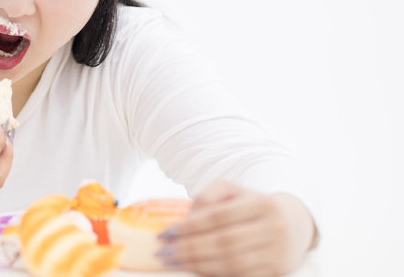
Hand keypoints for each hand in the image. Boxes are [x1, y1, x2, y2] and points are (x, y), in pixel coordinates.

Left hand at [157, 181, 316, 275]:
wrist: (294, 224)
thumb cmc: (252, 205)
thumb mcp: (233, 191)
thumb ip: (209, 195)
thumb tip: (189, 216)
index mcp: (261, 204)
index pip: (219, 216)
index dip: (190, 226)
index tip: (166, 233)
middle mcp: (274, 228)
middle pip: (224, 242)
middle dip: (190, 249)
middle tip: (164, 252)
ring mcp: (277, 253)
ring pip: (232, 264)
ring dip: (198, 265)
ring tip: (174, 263)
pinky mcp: (277, 272)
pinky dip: (215, 275)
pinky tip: (196, 271)